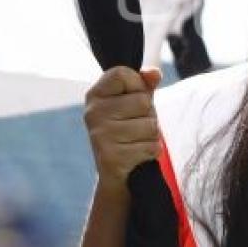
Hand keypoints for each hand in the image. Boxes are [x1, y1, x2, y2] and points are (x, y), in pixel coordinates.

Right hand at [83, 66, 162, 193]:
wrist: (116, 173)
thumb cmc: (128, 129)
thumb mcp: (136, 102)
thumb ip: (145, 84)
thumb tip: (154, 73)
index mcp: (95, 95)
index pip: (122, 73)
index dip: (137, 85)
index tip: (131, 98)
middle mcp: (93, 113)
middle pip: (143, 101)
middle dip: (149, 115)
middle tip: (135, 126)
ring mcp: (100, 135)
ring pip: (150, 125)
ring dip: (151, 135)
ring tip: (135, 140)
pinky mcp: (111, 157)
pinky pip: (151, 146)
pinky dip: (151, 151)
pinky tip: (136, 154)